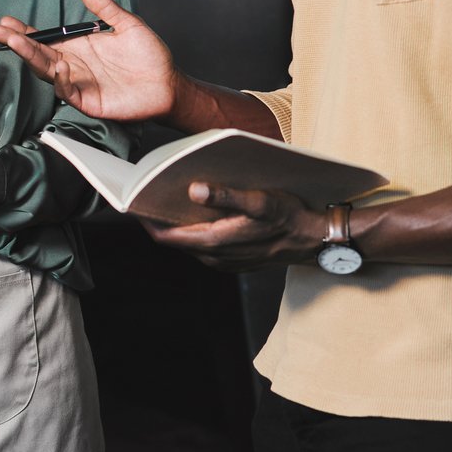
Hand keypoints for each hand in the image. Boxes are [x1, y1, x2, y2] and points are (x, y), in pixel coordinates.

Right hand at [0, 0, 178, 122]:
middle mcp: (73, 65)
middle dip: (15, 42)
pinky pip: (67, 91)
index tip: (6, 21)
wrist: (169, 84)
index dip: (24, 31)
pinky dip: (59, 79)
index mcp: (78, 47)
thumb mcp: (126, 24)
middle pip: (38, 54)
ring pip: (46, 71)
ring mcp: (79, 84)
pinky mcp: (88, 101)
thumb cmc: (150, 56)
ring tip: (15, 42)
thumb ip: (103, 6)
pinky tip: (56, 65)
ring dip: (30, 57)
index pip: (44, 38)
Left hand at [142, 183, 328, 271]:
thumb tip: (194, 191)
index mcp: (215, 242)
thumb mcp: (260, 201)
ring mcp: (224, 261)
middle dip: (163, 218)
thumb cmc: (290, 218)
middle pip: (176, 239)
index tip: (135, 201)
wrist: (316, 240)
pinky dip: (199, 229)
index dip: (148, 220)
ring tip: (175, 198)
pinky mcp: (234, 259)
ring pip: (191, 242)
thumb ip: (226, 196)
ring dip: (182, 224)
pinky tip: (204, 212)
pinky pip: (206, 245)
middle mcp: (215, 256)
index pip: (167, 237)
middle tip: (153, 193)